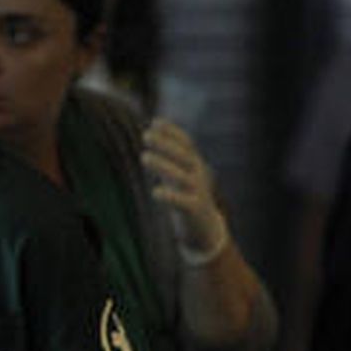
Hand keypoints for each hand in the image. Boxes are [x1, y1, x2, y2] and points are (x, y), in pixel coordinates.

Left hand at [142, 118, 230, 260]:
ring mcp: (199, 192)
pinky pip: (183, 201)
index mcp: (196, 165)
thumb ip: (170, 157)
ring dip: (163, 165)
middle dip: (166, 144)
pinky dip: (170, 196)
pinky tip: (155, 192)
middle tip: (146, 135)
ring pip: (182, 176)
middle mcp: (200, 175)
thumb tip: (150, 133)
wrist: (206, 228)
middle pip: (185, 156)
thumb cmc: (188, 197)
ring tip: (143, 157)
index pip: (187, 143)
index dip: (173, 132)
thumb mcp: (181, 174)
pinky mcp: (195, 210)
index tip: (155, 122)